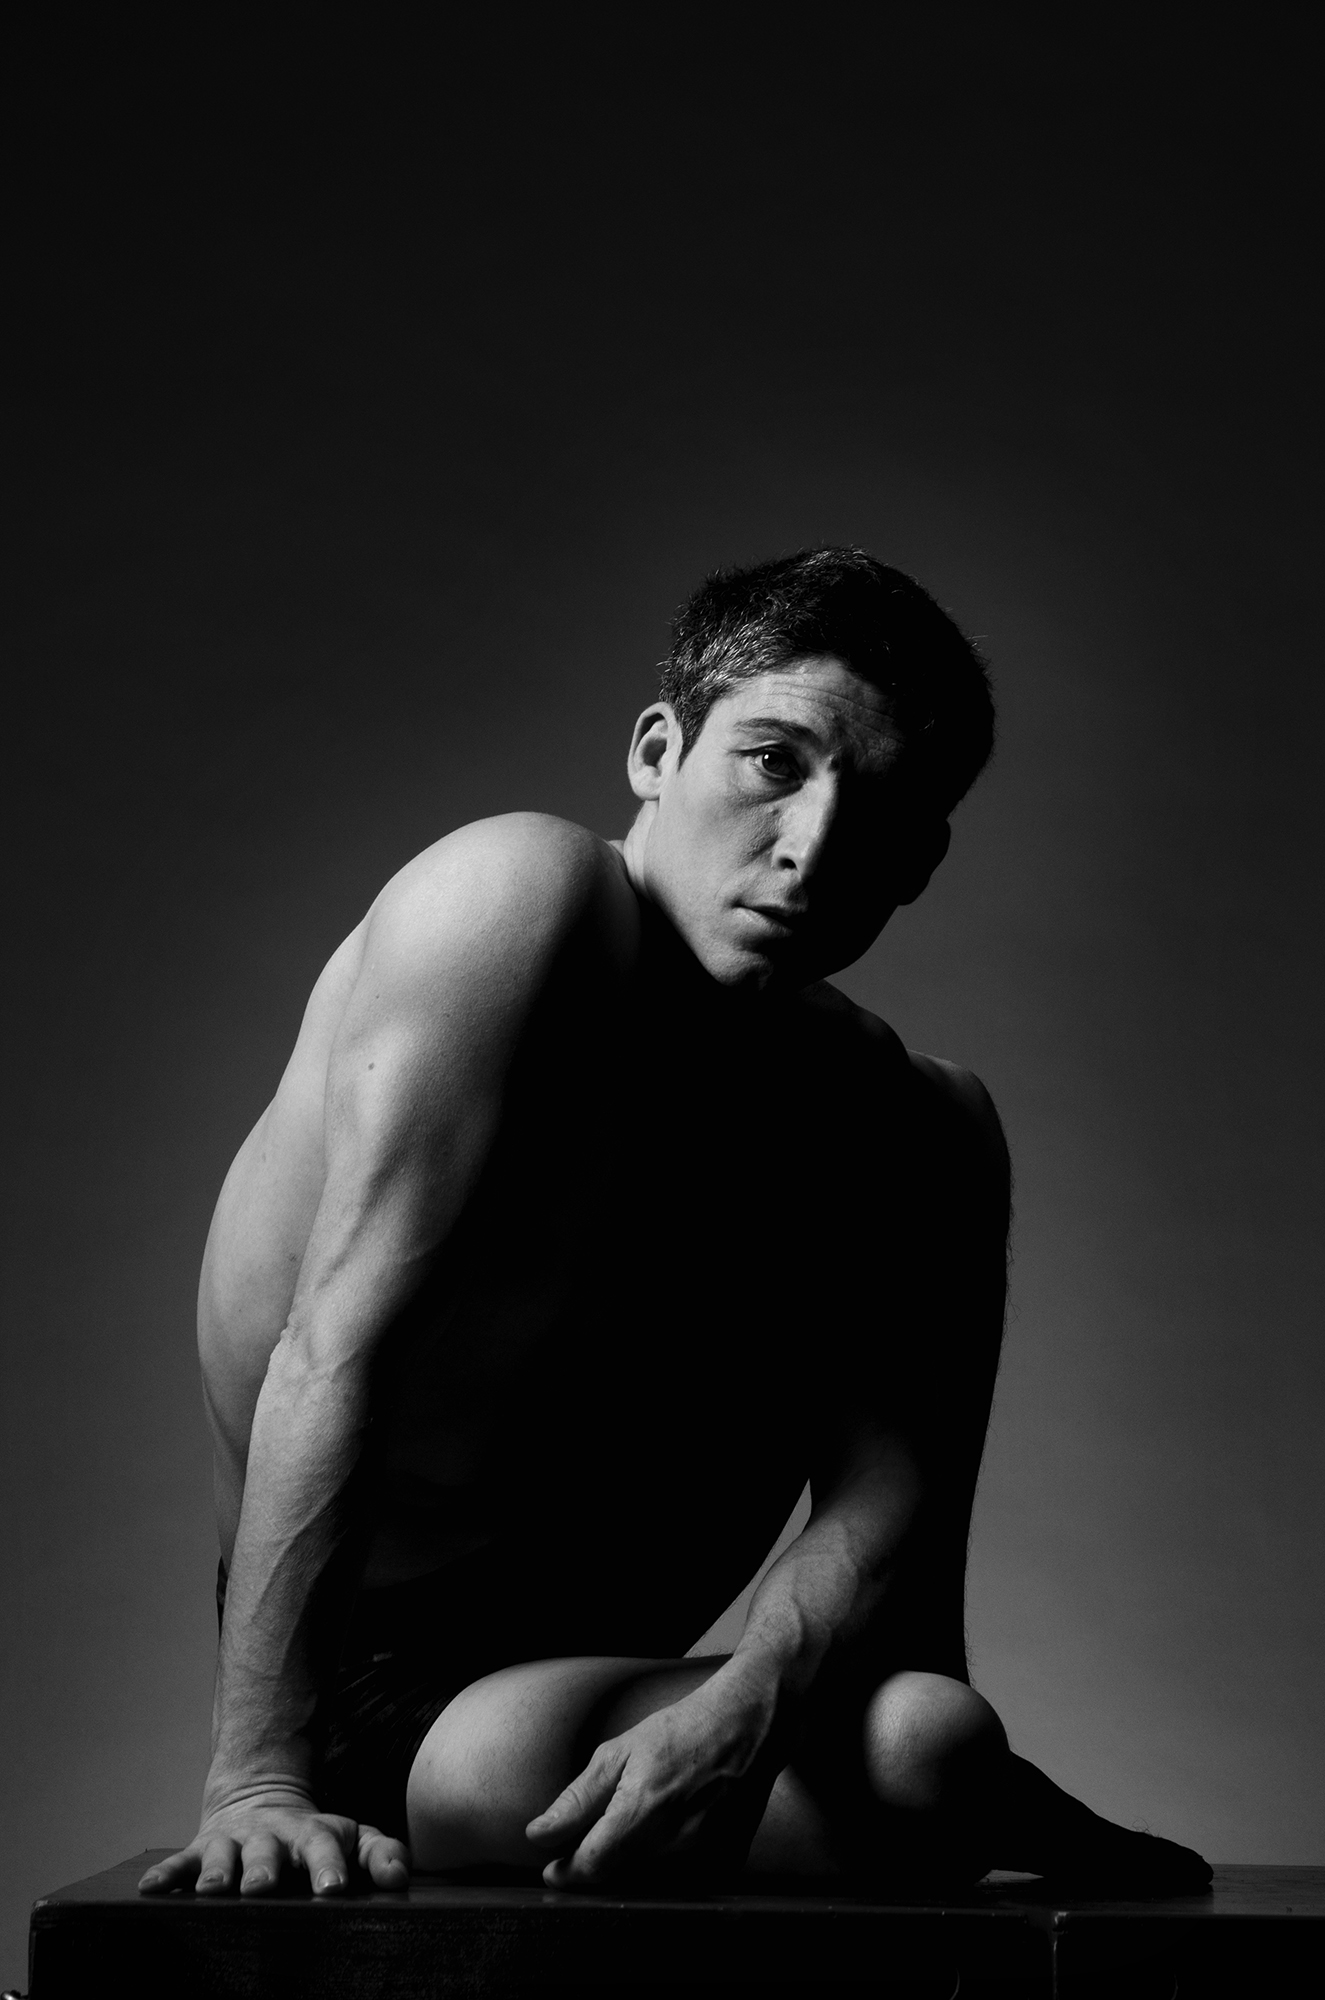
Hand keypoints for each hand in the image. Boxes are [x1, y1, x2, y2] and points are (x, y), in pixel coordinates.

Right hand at [137, 1785, 409, 1896]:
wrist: (258, 1799)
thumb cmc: (312, 1837)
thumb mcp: (348, 1838)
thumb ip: (378, 1853)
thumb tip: (400, 1878)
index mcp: (310, 1835)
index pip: (323, 1848)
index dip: (328, 1867)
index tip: (333, 1890)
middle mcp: (270, 1837)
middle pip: (269, 1852)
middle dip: (265, 1869)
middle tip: (263, 1887)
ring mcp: (234, 1842)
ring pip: (225, 1855)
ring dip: (220, 1871)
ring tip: (215, 1888)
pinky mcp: (201, 1850)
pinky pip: (181, 1862)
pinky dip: (166, 1874)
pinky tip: (150, 1887)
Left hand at [525, 1682, 775, 1889]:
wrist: (748, 1724)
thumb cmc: (683, 1730)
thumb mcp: (620, 1751)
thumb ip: (577, 1799)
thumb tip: (538, 1834)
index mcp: (641, 1812)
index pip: (591, 1867)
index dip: (567, 1872)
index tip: (554, 1868)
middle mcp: (673, 1843)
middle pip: (617, 1877)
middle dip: (596, 1864)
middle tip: (588, 1841)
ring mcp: (703, 1857)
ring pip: (647, 1880)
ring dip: (631, 1863)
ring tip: (637, 1824)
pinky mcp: (725, 1863)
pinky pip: (682, 1880)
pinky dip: (665, 1863)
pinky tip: (669, 1831)